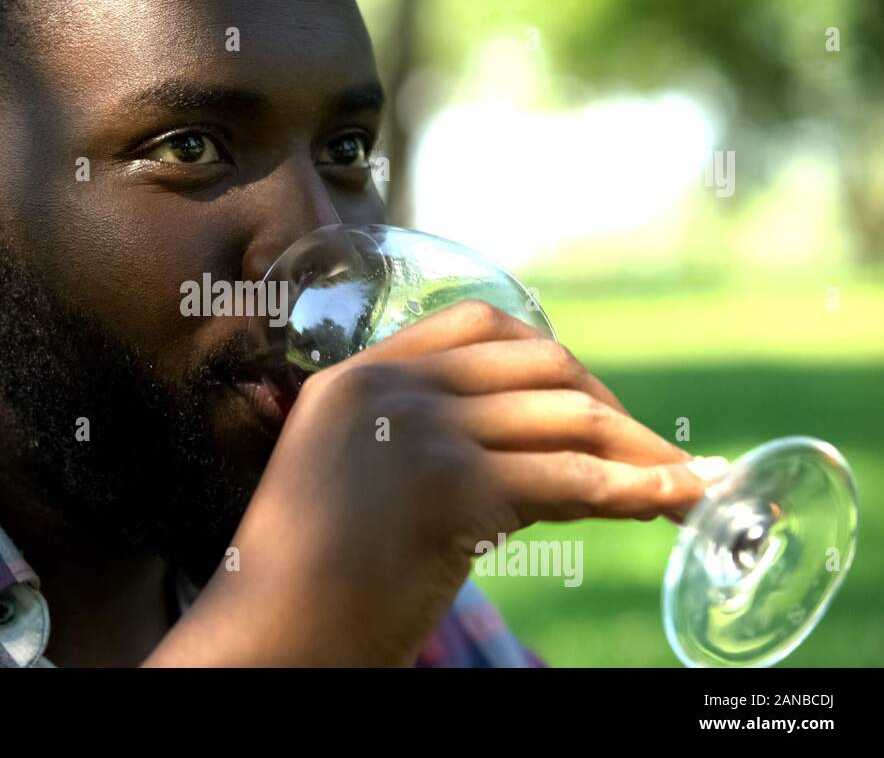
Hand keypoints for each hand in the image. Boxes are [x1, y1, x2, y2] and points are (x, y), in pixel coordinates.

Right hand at [145, 300, 725, 665]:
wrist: (268, 636)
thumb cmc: (309, 582)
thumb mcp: (362, 487)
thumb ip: (430, 447)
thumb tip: (556, 454)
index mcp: (358, 379)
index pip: (477, 323)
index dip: (549, 356)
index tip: (590, 403)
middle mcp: (389, 390)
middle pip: (537, 361)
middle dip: (608, 406)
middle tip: (652, 454)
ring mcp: (419, 434)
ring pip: (564, 418)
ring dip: (640, 452)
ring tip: (690, 485)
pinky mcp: (450, 490)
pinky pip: (569, 481)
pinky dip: (636, 490)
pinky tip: (676, 500)